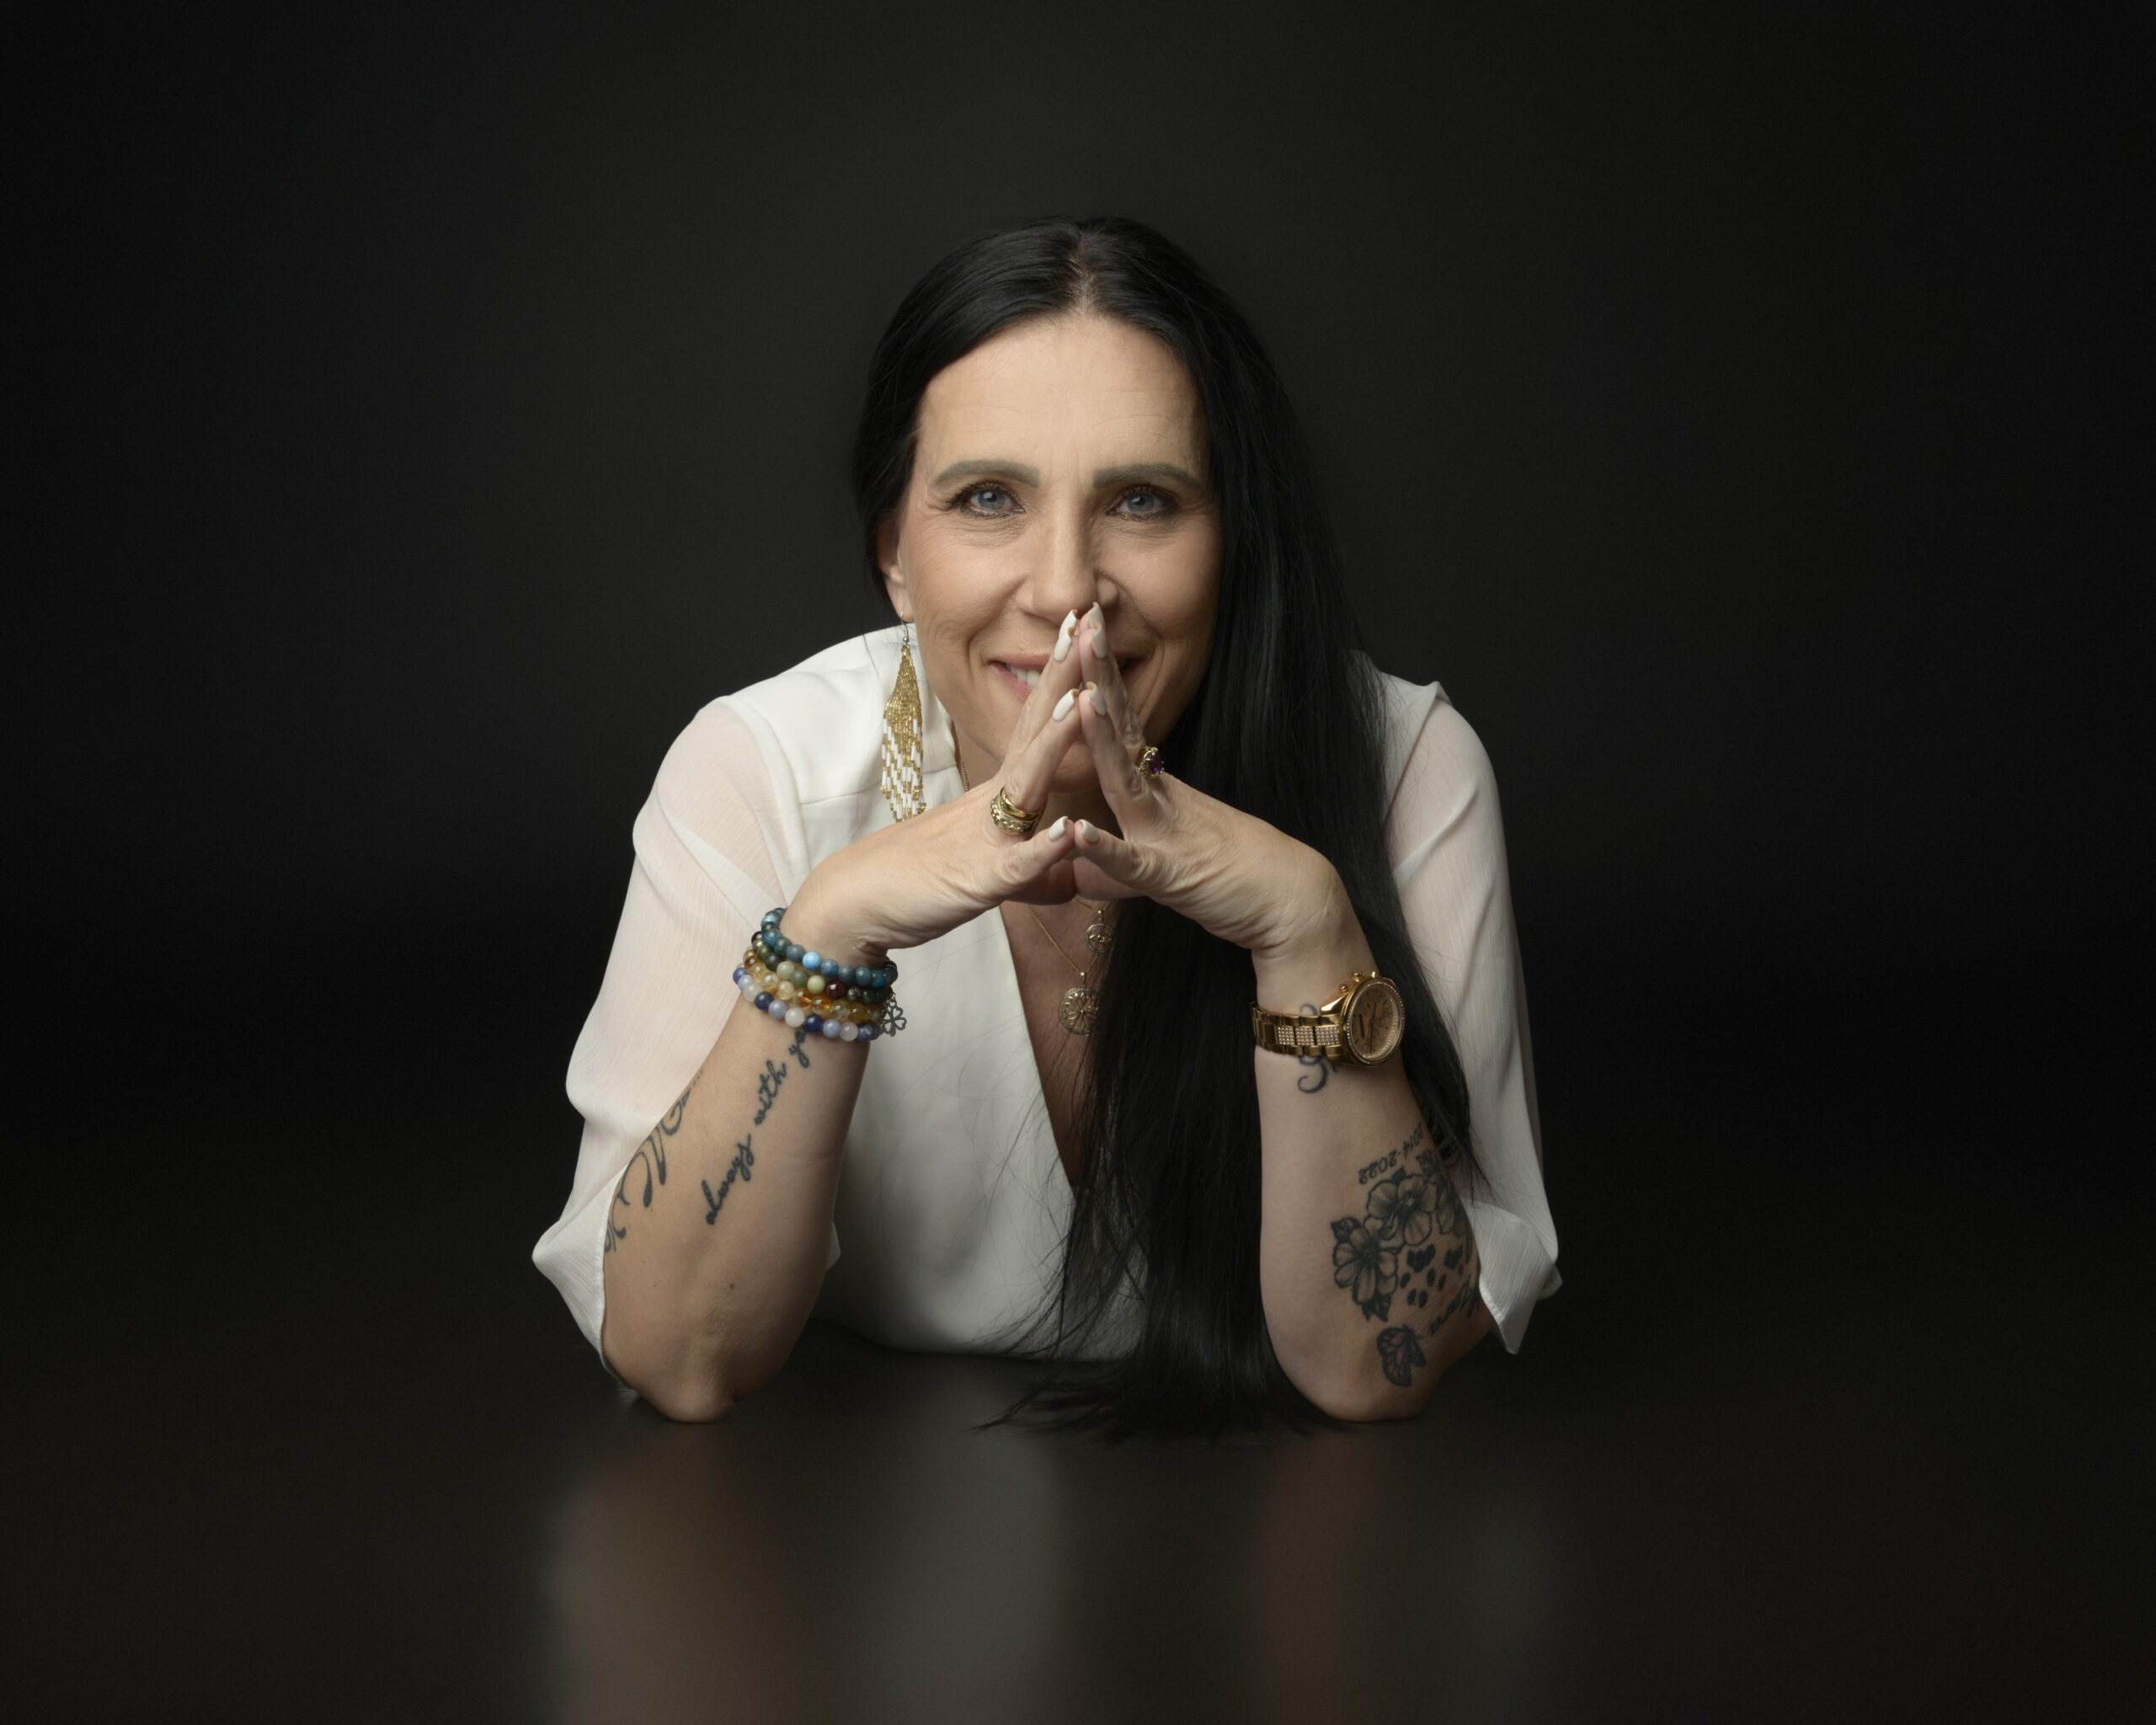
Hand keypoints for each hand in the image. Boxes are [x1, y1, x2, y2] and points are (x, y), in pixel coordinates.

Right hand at [787, 612, 1091, 962]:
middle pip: (1034, 731)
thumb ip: (1031, 868)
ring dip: (1053, 742)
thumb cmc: (917, 881)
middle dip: (1065, 677)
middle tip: (1088, 620)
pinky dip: (1043, 850)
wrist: (856, 905)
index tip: (1084, 625)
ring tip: (1082, 699)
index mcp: (999, 793)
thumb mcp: (987, 870)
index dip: (1063, 675)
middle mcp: (995, 803)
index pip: (1036, 723)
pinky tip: (1069, 831)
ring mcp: (987, 838)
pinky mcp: (981, 882)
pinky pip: (1018, 866)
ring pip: (1026, 784)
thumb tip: (1069, 874)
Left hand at [1065, 608, 1350, 960]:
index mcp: (1157, 790)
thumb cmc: (1237, 878)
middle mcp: (1159, 802)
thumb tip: (1083, 851)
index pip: (1122, 724)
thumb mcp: (1167, 861)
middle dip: (1099, 678)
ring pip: (1125, 783)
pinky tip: (1077, 831)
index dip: (1100, 677)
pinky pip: (1132, 864)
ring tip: (1080, 696)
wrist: (1295, 906)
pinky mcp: (1170, 879)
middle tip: (1083, 619)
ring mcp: (1165, 835)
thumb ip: (1121, 856)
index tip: (1084, 626)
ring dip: (1101, 741)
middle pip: (1122, 733)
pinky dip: (1105, 849)